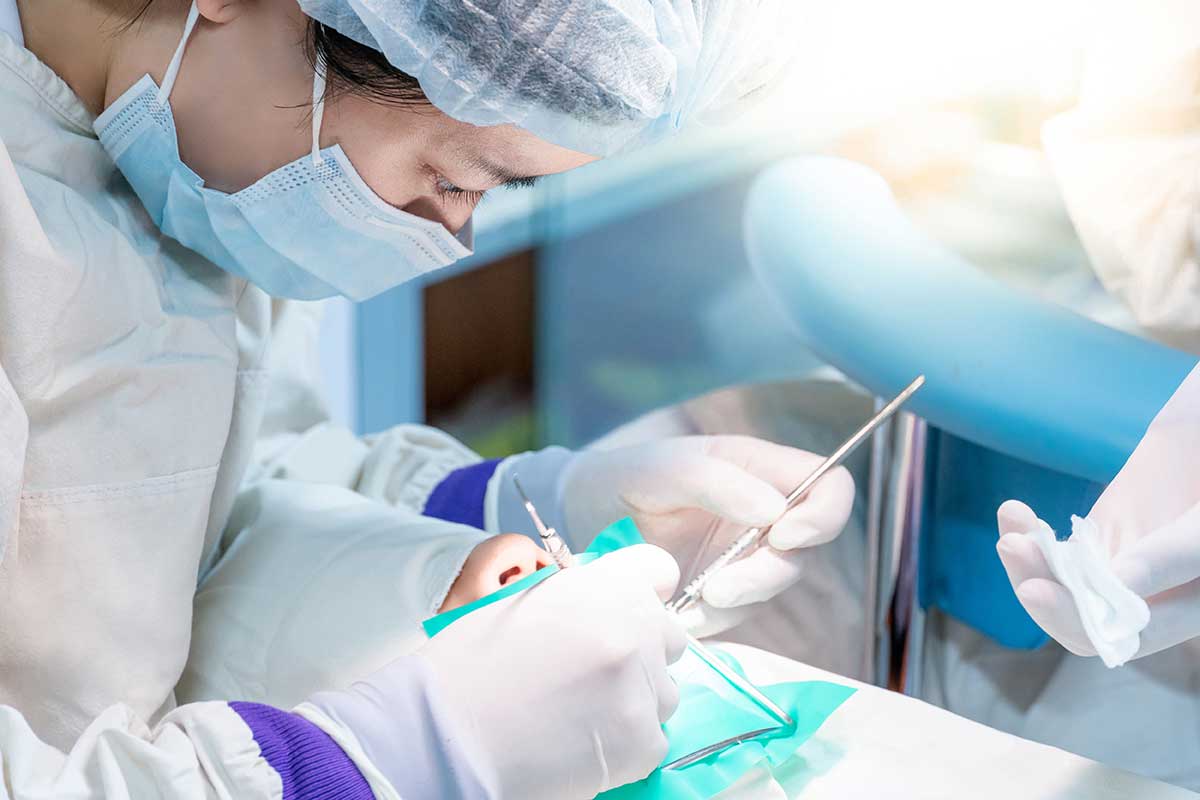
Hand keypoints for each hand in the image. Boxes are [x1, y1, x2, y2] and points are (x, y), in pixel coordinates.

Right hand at [310, 545, 685, 799]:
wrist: (445, 732)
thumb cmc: (474, 663)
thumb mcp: (530, 600)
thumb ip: (585, 594)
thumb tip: (619, 601)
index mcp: (605, 586)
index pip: (659, 571)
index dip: (642, 591)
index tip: (625, 610)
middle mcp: (633, 630)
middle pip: (667, 635)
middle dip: (639, 650)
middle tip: (590, 672)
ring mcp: (641, 688)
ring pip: (665, 691)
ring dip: (633, 699)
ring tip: (579, 711)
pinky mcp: (641, 742)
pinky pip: (654, 738)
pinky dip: (625, 744)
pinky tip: (581, 741)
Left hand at [563, 435, 853, 634]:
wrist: (578, 517)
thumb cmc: (625, 476)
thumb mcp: (662, 468)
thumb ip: (716, 482)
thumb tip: (775, 513)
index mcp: (760, 469)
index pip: (830, 486)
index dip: (824, 514)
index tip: (783, 535)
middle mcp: (764, 513)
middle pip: (807, 548)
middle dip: (767, 573)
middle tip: (719, 586)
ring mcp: (745, 554)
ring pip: (773, 586)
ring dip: (738, 599)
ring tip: (692, 599)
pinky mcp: (721, 592)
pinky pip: (736, 615)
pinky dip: (711, 620)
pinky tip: (678, 614)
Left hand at [998, 499, 1199, 660]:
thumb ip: (1173, 557)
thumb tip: (1117, 583)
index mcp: (1184, 610)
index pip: (1121, 637)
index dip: (1075, 620)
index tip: (1035, 590)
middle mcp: (1146, 601)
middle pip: (1078, 617)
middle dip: (1038, 586)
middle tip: (1011, 546)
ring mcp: (1115, 571)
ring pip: (1059, 584)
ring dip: (1027, 558)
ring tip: (1012, 516)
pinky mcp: (1096, 544)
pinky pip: (1055, 551)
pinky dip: (1030, 533)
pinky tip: (1014, 513)